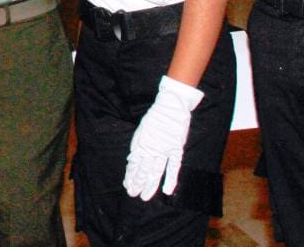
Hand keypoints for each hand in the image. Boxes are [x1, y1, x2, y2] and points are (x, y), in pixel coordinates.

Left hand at [124, 75, 203, 200]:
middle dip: (137, 183)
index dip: (130, 175)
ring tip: (144, 196)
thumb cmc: (155, 117)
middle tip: (133, 194)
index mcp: (141, 143)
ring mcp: (164, 149)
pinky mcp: (176, 148)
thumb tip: (132, 158)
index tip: (127, 185)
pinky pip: (174, 166)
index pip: (134, 164)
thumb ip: (137, 145)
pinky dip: (171, 179)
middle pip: (143, 170)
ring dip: (150, 185)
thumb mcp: (142, 129)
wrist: (170, 106)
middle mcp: (151, 148)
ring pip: (155, 171)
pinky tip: (167, 190)